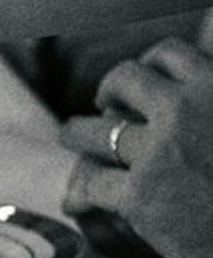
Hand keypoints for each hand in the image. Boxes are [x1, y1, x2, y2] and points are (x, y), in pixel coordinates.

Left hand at [61, 38, 212, 257]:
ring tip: (72, 137)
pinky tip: (74, 202)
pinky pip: (92, 184)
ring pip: (96, 131)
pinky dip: (79, 193)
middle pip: (122, 80)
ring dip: (78, 133)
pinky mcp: (140, 198)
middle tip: (103, 105)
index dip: (147, 67)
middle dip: (108, 92)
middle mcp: (186, 109)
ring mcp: (159, 152)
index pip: (168, 55)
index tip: (142, 83)